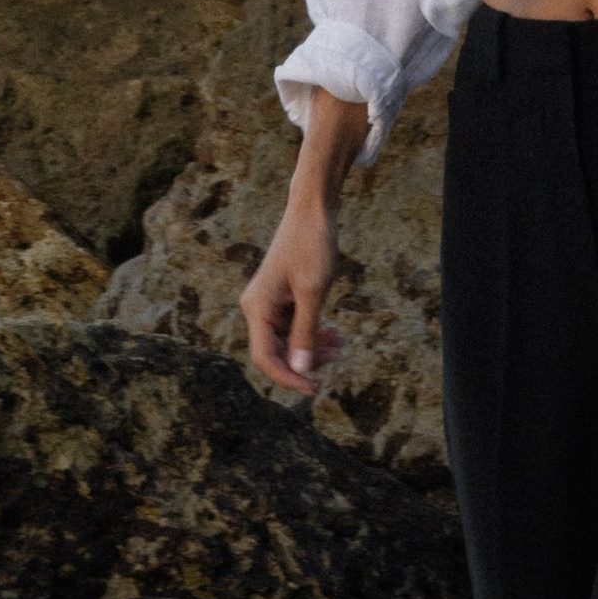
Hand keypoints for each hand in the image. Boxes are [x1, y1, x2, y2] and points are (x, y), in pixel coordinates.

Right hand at [239, 206, 345, 398]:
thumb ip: (305, 333)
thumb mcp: (313, 292)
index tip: (314, 388)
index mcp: (256, 307)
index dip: (287, 377)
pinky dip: (313, 332)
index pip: (264, 357)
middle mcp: (257, 307)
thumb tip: (301, 370)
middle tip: (339, 352)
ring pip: (287, 340)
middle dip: (307, 358)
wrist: (313, 210)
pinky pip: (293, 326)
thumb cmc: (311, 245)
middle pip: (276, 352)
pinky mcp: (281, 298)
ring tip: (340, 341)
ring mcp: (269, 303)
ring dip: (313, 346)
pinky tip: (334, 331)